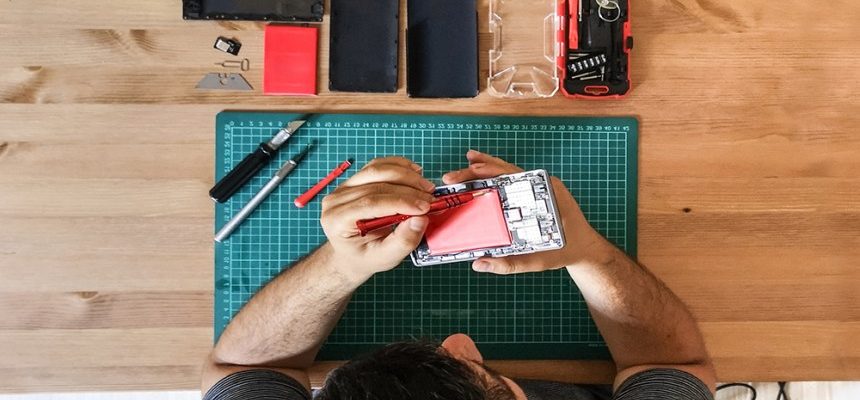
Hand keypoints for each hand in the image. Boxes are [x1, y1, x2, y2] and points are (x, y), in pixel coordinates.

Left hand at [321, 157, 435, 280]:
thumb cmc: (366, 258)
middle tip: (431, 197)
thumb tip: (420, 219)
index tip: (425, 207)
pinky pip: (378, 166)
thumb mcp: (385, 258)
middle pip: (375, 183)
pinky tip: (415, 173)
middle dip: (408, 188)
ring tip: (426, 186)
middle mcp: (336, 199)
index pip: (370, 202)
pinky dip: (399, 166)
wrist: (351, 254)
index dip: (400, 201)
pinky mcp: (356, 179)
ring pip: (377, 170)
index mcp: (337, 220)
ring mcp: (344, 186)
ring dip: (405, 174)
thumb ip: (403, 241)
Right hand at [443, 150, 604, 274]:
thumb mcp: (537, 260)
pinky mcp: (534, 193)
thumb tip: (479, 263)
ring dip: (483, 169)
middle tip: (453, 176)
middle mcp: (542, 185)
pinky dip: (494, 176)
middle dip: (478, 170)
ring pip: (507, 173)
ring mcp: (538, 187)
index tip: (471, 171)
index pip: (513, 176)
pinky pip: (511, 182)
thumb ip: (509, 263)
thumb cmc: (567, 252)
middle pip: (505, 171)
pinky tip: (478, 173)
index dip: (490, 171)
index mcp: (546, 193)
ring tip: (462, 167)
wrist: (586, 250)